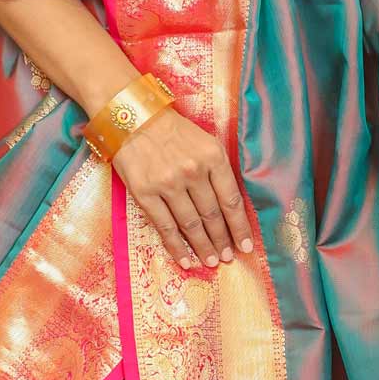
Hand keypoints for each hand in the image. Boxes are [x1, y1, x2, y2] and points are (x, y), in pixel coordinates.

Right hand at [113, 99, 254, 269]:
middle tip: (228, 258)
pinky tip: (185, 260)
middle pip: (213, 215)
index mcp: (212, 157)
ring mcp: (168, 184)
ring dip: (203, 247)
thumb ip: (218, 169)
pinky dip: (176, 247)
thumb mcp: (204, 141)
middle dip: (223, 240)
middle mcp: (193, 171)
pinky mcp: (145, 193)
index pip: (232, 200)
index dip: (240, 227)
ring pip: (191, 224)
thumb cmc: (171, 130)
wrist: (132, 117)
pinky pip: (165, 227)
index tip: (247, 246)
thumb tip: (229, 207)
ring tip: (212, 261)